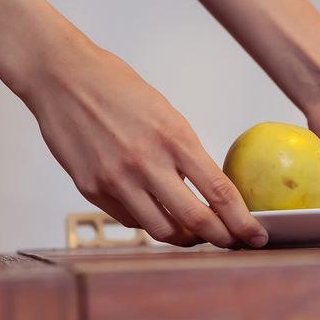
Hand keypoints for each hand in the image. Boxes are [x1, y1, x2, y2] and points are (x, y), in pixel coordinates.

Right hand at [22, 40, 267, 248]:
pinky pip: (130, 220)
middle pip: (196, 220)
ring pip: (162, 230)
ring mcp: (117, 180)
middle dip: (222, 238)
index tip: (257, 235)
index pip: (220, 192)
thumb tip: (209, 189)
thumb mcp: (166, 114)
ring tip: (194, 233)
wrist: (62, 77)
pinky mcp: (92, 189)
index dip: (243, 222)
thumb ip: (186, 152)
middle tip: (232, 242)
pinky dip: (148, 221)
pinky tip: (155, 212)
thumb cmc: (118, 89)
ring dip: (184, 237)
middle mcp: (147, 163)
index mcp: (174, 138)